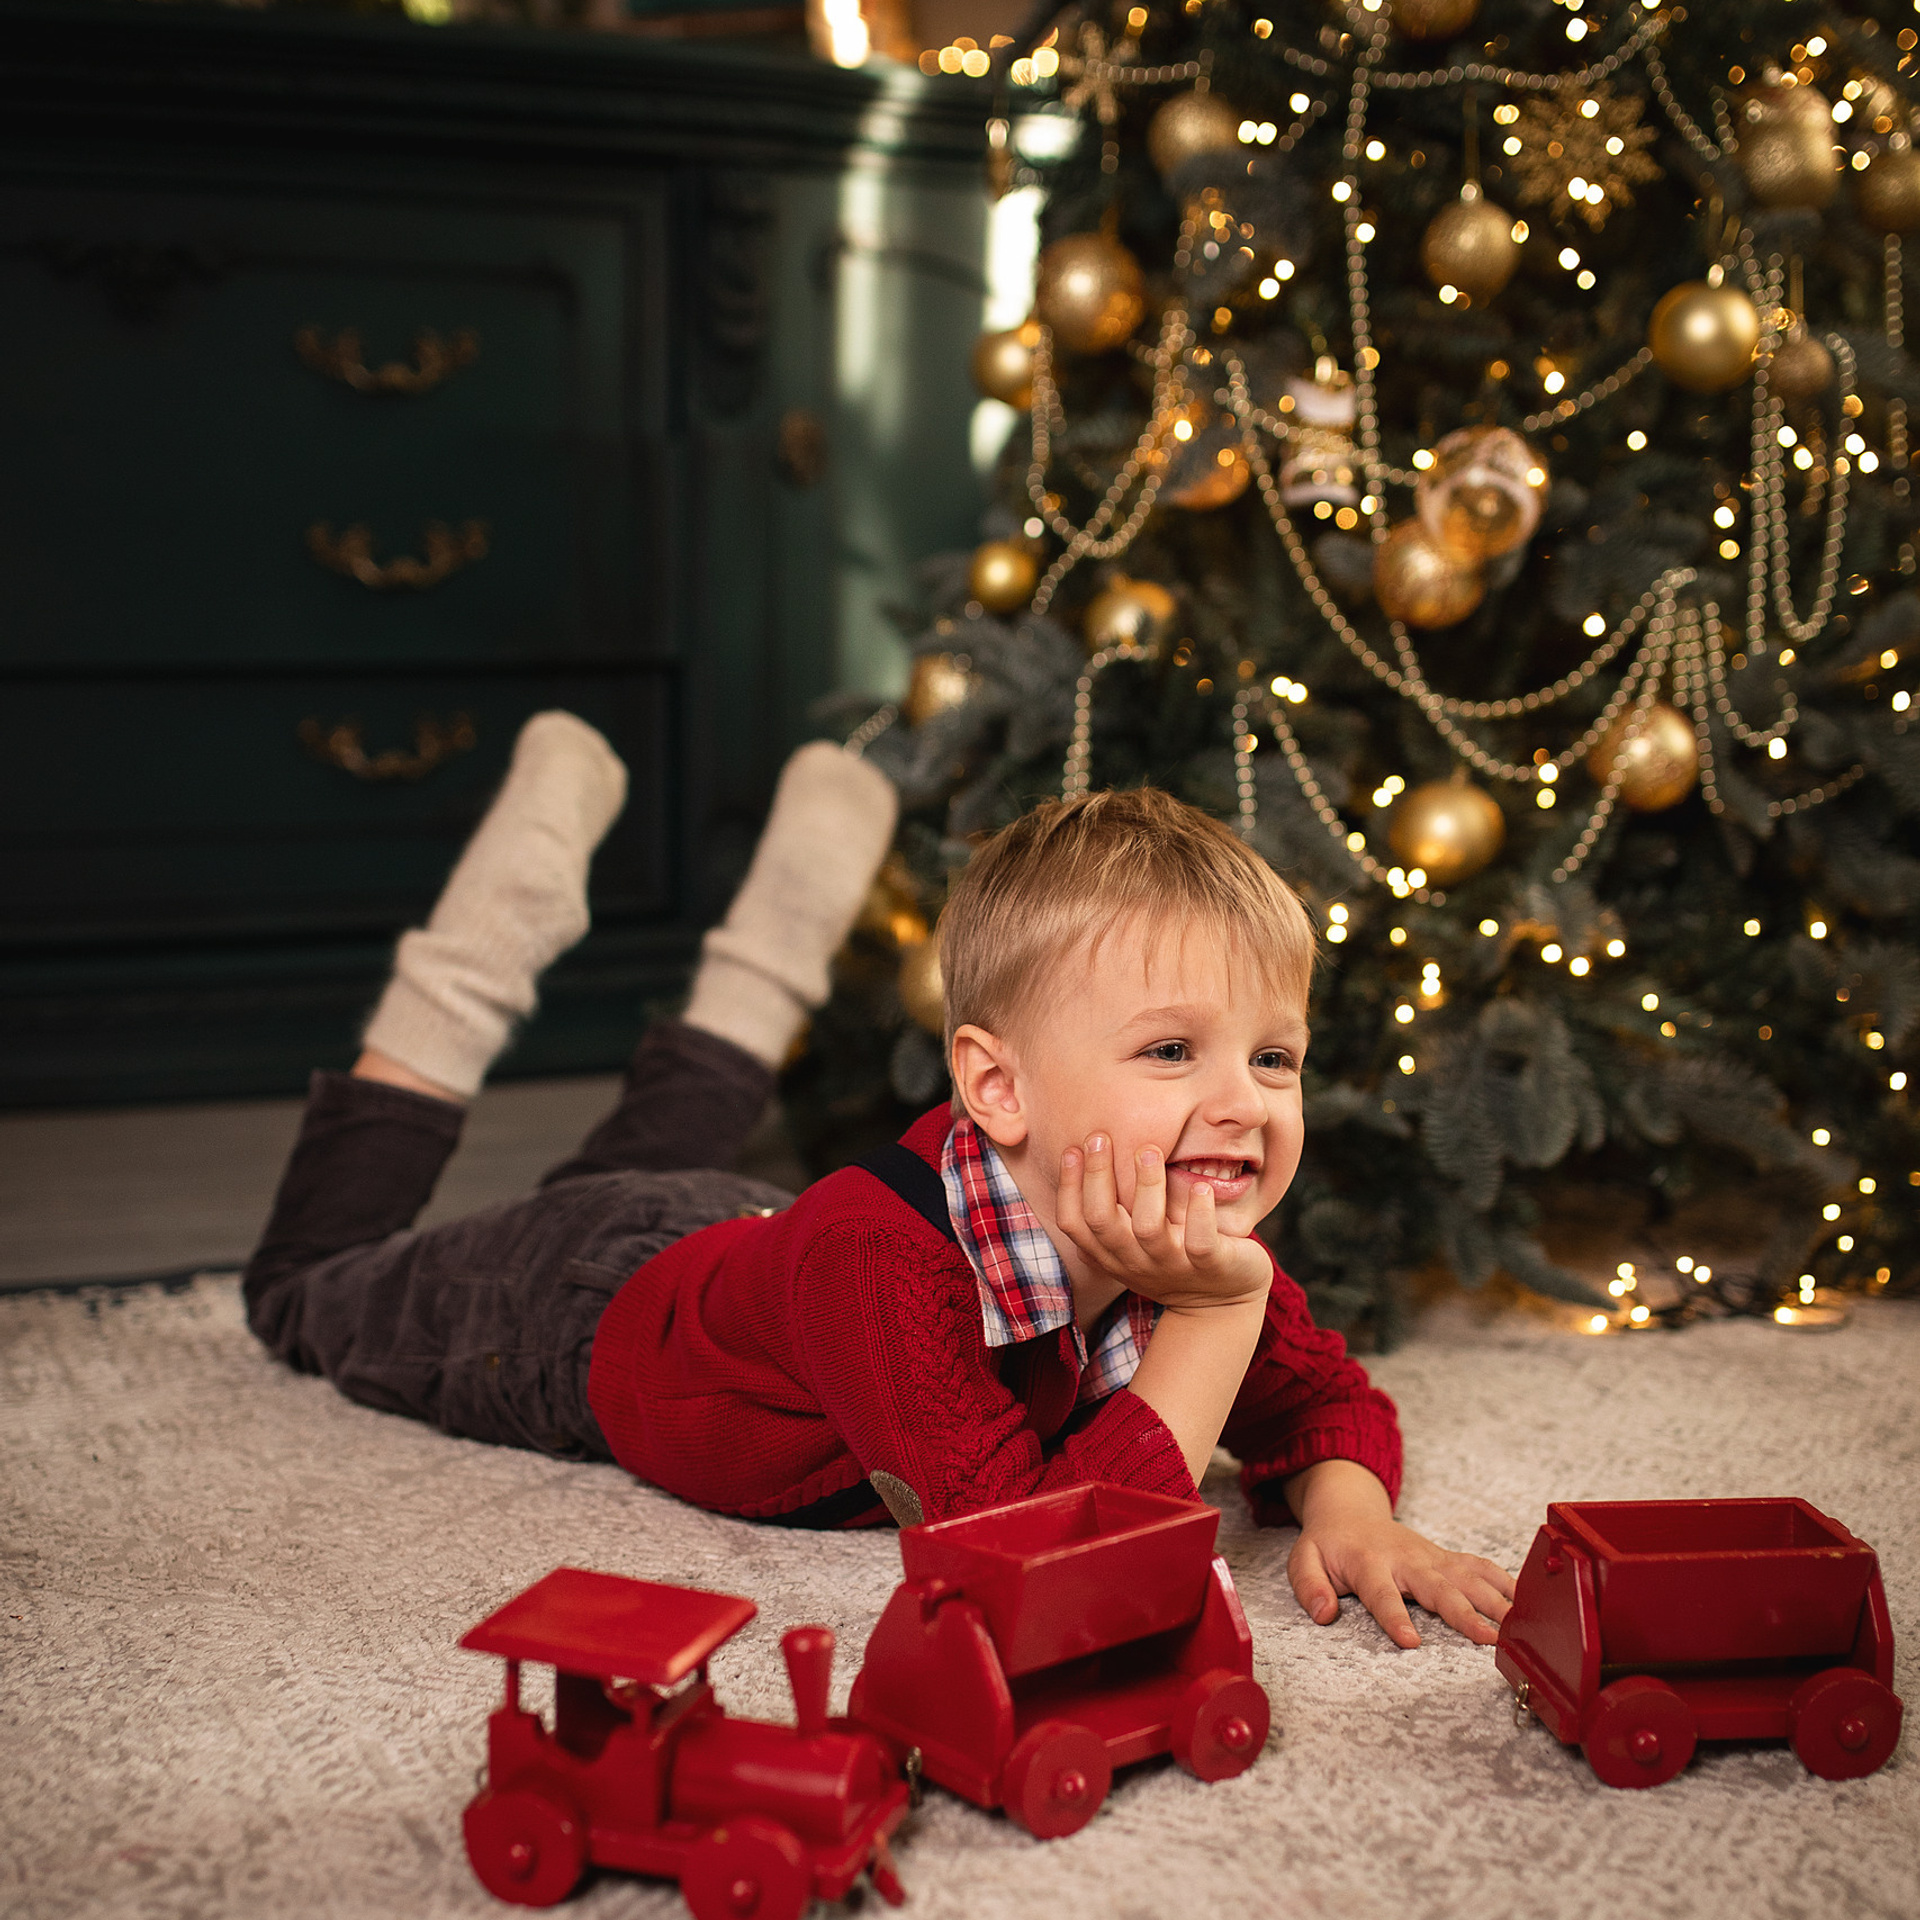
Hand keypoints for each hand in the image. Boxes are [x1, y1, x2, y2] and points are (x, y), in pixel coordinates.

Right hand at [1056, 1134, 1270, 1310]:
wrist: (1223, 1302)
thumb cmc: (1173, 1259)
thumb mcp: (1133, 1245)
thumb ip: (1111, 1217)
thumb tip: (1077, 1164)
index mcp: (1112, 1254)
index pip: (1075, 1224)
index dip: (1068, 1188)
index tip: (1073, 1149)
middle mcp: (1135, 1261)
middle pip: (1102, 1220)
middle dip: (1097, 1176)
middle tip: (1100, 1137)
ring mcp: (1172, 1264)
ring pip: (1148, 1229)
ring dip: (1147, 1187)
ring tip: (1148, 1151)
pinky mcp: (1209, 1265)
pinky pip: (1200, 1242)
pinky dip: (1199, 1214)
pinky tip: (1201, 1187)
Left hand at [1283, 1460, 1514, 1648]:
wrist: (1350, 1510)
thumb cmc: (1328, 1544)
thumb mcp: (1303, 1559)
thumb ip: (1309, 1586)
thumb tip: (1323, 1614)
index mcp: (1368, 1562)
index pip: (1381, 1593)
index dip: (1395, 1618)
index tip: (1411, 1642)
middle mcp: (1406, 1559)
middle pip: (1438, 1588)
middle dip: (1464, 1614)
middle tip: (1488, 1640)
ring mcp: (1431, 1557)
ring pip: (1467, 1578)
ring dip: (1495, 1601)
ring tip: (1520, 1629)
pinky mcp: (1447, 1558)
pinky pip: (1480, 1567)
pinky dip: (1505, 1583)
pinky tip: (1527, 1603)